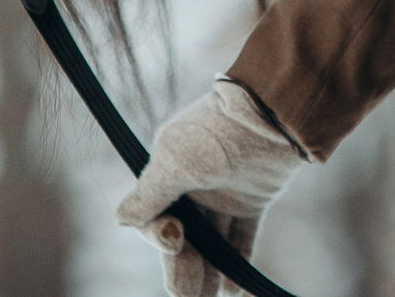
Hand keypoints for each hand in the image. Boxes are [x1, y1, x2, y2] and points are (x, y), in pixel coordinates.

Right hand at [115, 81, 306, 295]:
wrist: (272, 114)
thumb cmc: (217, 133)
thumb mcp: (176, 160)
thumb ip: (150, 193)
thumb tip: (121, 219)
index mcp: (169, 174)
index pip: (155, 219)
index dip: (159, 237)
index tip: (175, 240)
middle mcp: (195, 187)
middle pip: (184, 239)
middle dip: (183, 269)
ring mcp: (225, 195)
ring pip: (212, 243)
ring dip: (209, 273)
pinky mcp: (253, 201)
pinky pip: (242, 238)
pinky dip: (238, 264)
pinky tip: (233, 291)